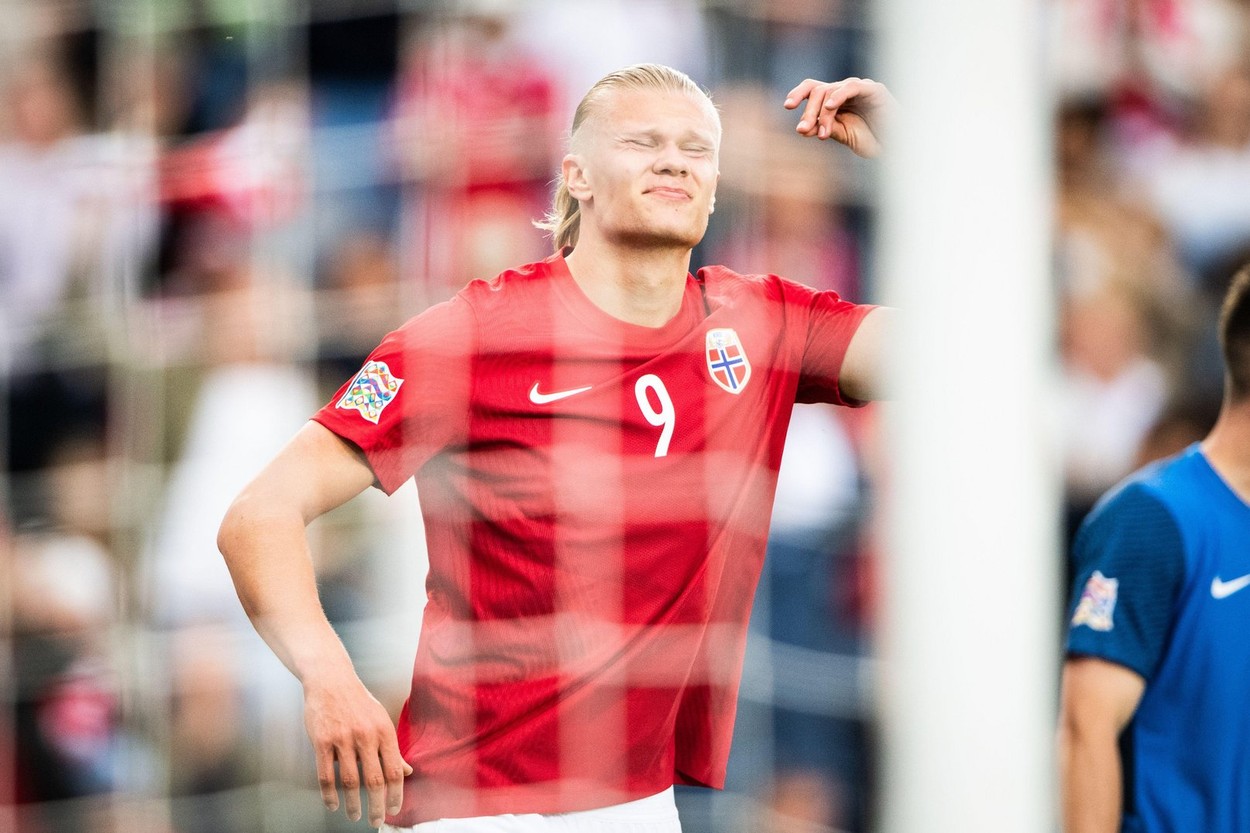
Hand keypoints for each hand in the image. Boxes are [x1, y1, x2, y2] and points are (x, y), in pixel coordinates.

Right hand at [303, 675, 412, 825]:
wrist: (331, 680)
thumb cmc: (358, 702)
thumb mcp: (381, 721)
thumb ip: (392, 748)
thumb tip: (407, 771)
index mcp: (384, 732)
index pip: (395, 770)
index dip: (396, 794)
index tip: (394, 809)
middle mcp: (366, 736)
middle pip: (374, 780)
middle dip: (376, 806)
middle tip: (375, 821)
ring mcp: (343, 739)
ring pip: (350, 781)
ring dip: (353, 804)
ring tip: (355, 815)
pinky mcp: (322, 741)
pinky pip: (325, 775)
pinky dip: (330, 795)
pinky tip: (333, 804)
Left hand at [784, 77, 896, 157]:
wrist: (898, 144)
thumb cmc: (873, 139)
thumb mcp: (843, 136)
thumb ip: (824, 129)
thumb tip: (801, 128)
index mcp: (836, 100)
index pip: (812, 88)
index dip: (798, 93)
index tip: (787, 106)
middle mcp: (845, 91)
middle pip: (818, 90)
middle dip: (808, 111)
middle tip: (803, 130)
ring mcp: (859, 88)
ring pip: (830, 91)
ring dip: (822, 113)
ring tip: (821, 133)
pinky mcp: (873, 89)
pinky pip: (851, 87)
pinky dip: (839, 95)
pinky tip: (830, 107)